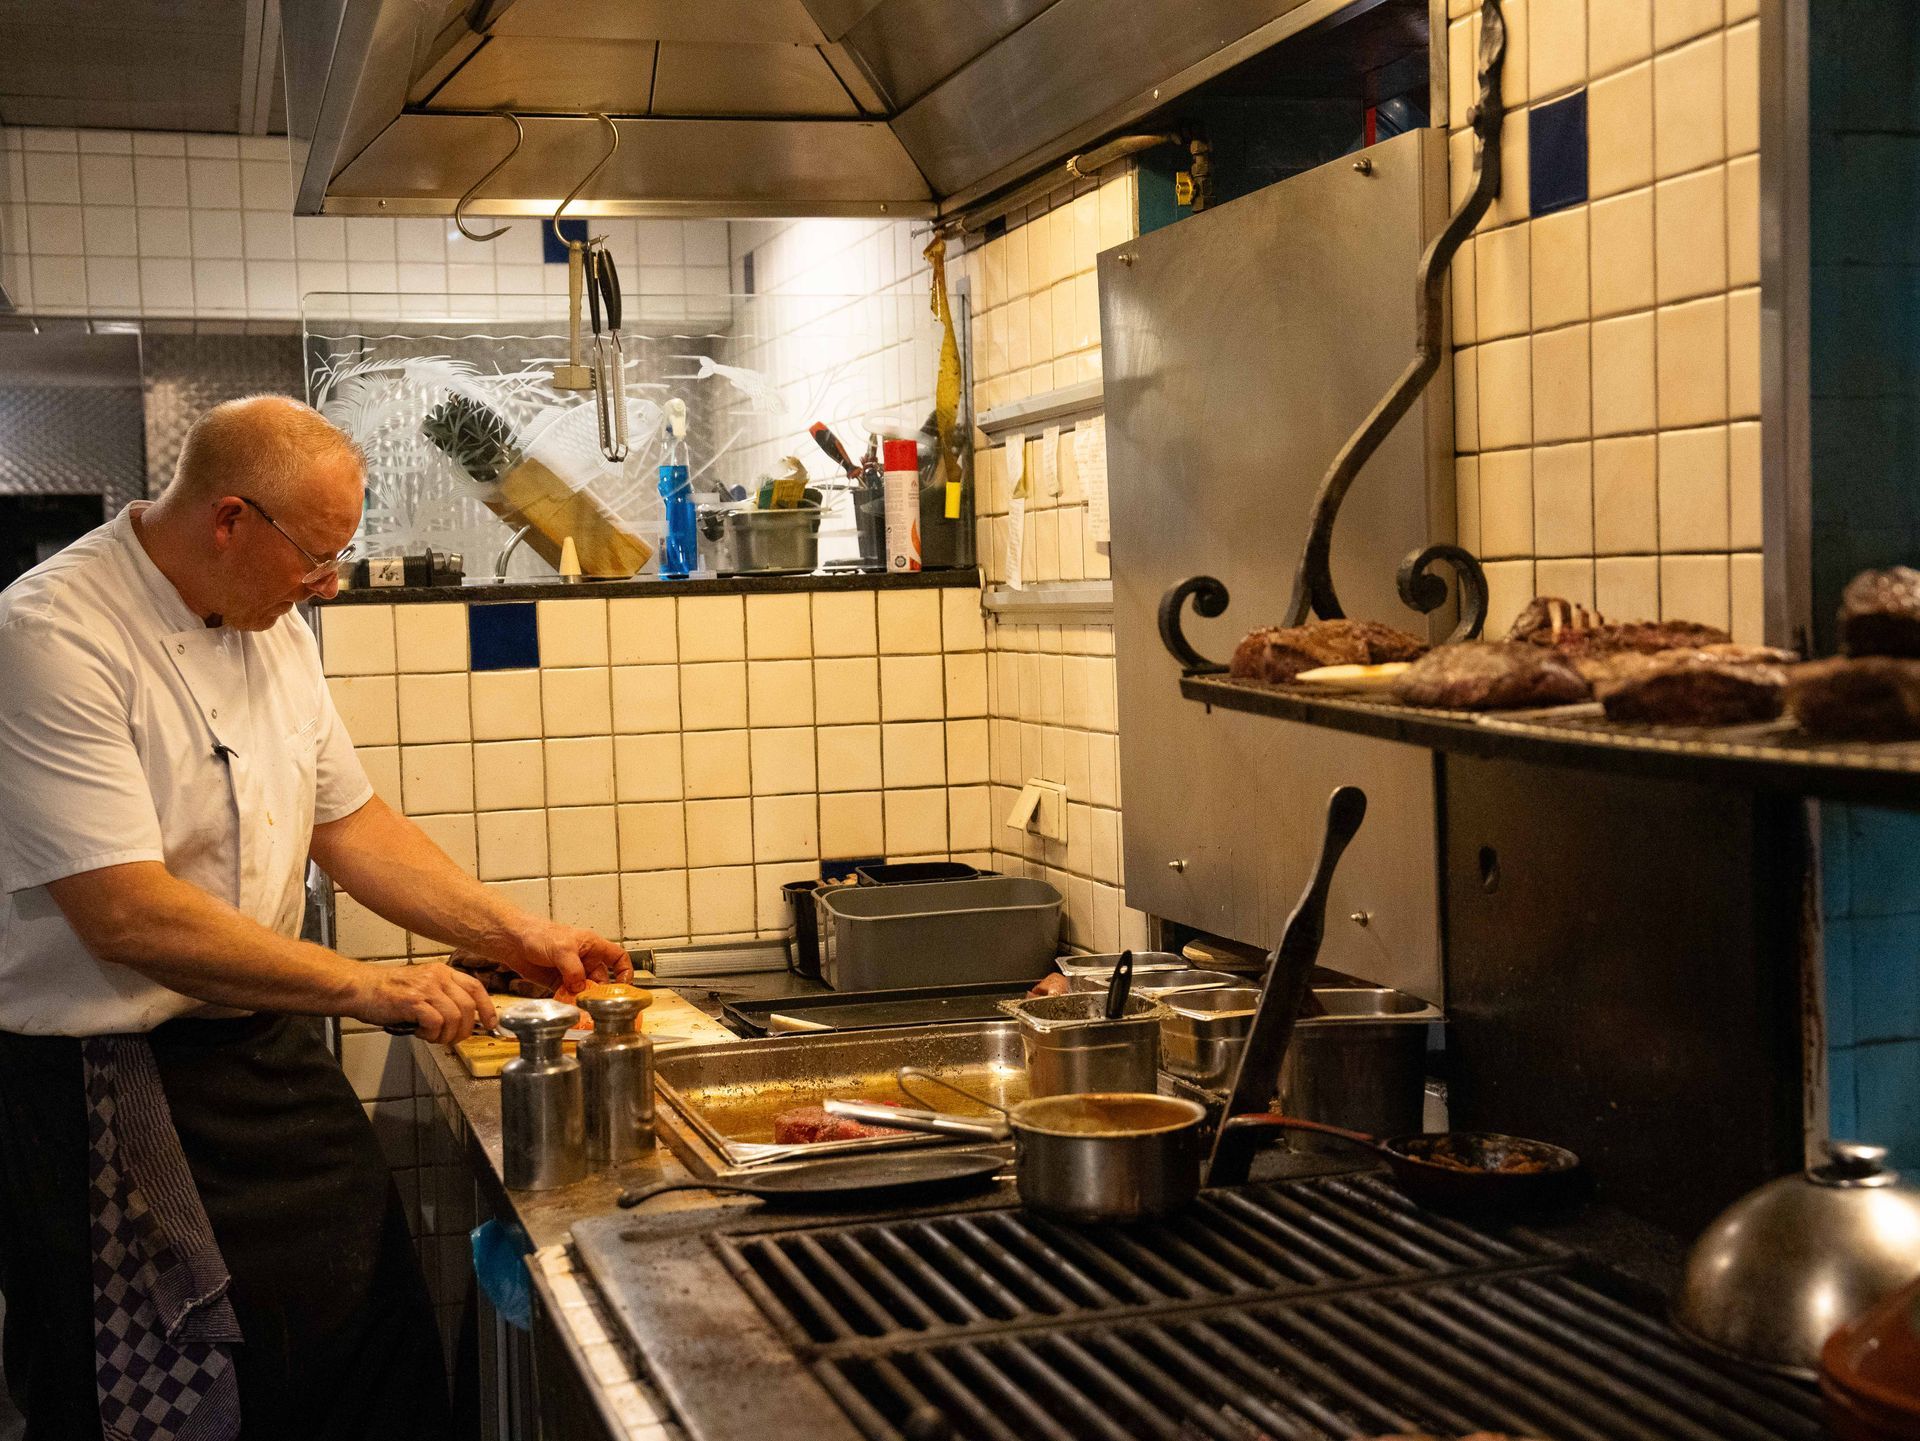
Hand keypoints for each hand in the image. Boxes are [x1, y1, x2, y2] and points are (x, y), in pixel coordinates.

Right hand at [353, 963, 496, 1045]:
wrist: (361, 988)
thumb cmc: (389, 990)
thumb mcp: (422, 984)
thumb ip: (443, 996)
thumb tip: (464, 1019)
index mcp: (443, 971)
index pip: (476, 987)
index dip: (488, 1007)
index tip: (491, 1023)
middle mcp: (438, 977)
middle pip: (468, 1006)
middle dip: (466, 1029)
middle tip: (454, 1039)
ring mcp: (426, 988)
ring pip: (455, 1017)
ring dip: (447, 1035)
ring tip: (433, 1037)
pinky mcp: (413, 1001)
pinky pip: (436, 1023)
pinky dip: (431, 1034)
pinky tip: (420, 1032)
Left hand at [494, 918, 631, 993]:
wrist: (513, 941)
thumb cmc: (539, 934)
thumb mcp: (562, 949)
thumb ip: (573, 969)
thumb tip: (580, 987)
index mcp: (592, 946)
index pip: (618, 957)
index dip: (625, 972)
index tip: (624, 987)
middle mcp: (585, 960)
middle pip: (602, 979)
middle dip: (601, 992)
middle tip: (598, 1003)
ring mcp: (572, 972)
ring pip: (585, 990)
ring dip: (584, 999)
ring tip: (581, 1006)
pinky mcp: (559, 983)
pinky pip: (570, 996)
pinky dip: (570, 1002)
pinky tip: (567, 1006)